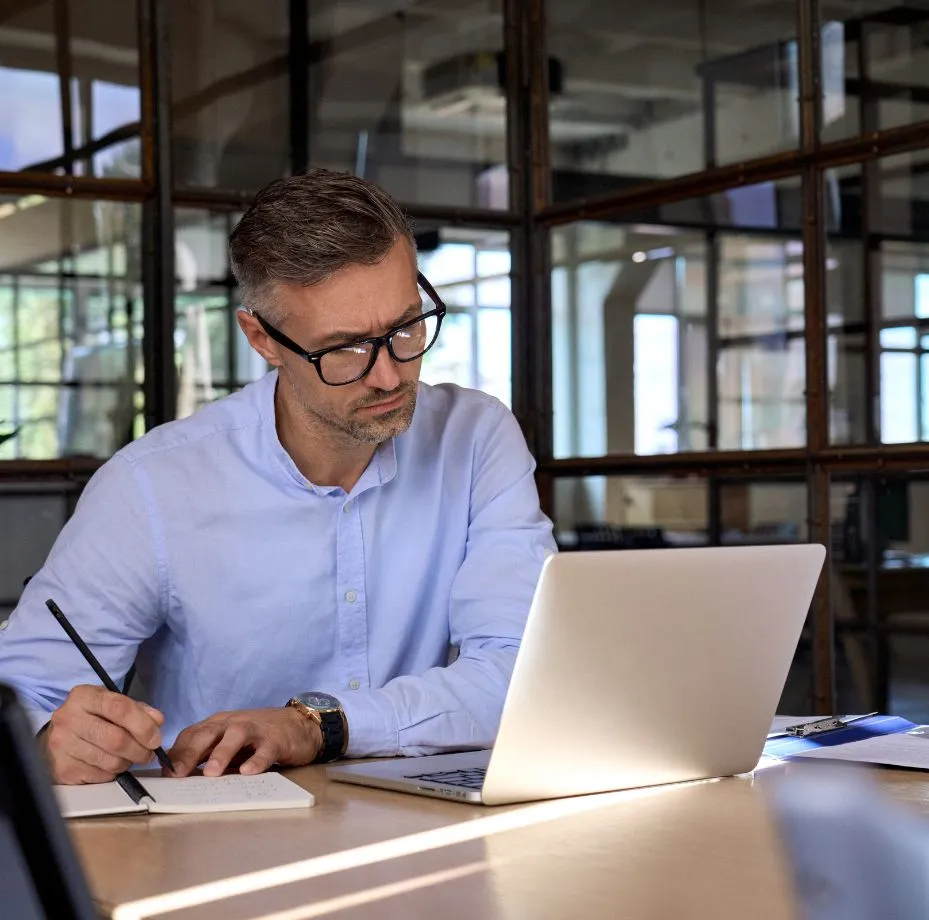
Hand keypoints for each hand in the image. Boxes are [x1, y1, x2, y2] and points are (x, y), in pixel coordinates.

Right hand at [44, 685, 165, 784]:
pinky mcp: (64, 769)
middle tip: (148, 752)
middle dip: (140, 749)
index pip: (119, 708)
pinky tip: (110, 763)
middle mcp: (69, 719)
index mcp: (83, 697)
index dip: (143, 725)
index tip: (155, 737)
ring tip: (129, 756)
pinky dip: (113, 772)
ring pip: (111, 761)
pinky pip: (101, 776)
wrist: (56, 739)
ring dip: (128, 762)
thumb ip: (137, 710)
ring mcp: (63, 745)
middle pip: (116, 739)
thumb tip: (157, 721)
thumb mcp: (111, 704)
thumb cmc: (90, 719)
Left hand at [167, 708, 321, 777]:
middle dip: (190, 753)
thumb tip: (178, 775)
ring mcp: (255, 730)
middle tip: (178, 775)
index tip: (165, 775)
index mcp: (218, 725)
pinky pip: (265, 749)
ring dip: (221, 753)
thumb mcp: (229, 744)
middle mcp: (232, 724)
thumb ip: (207, 755)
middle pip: (208, 733)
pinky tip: (249, 772)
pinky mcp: (276, 739)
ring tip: (211, 773)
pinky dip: (257, 760)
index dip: (177, 754)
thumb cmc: (258, 737)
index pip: (191, 735)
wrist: (298, 724)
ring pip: (235, 735)